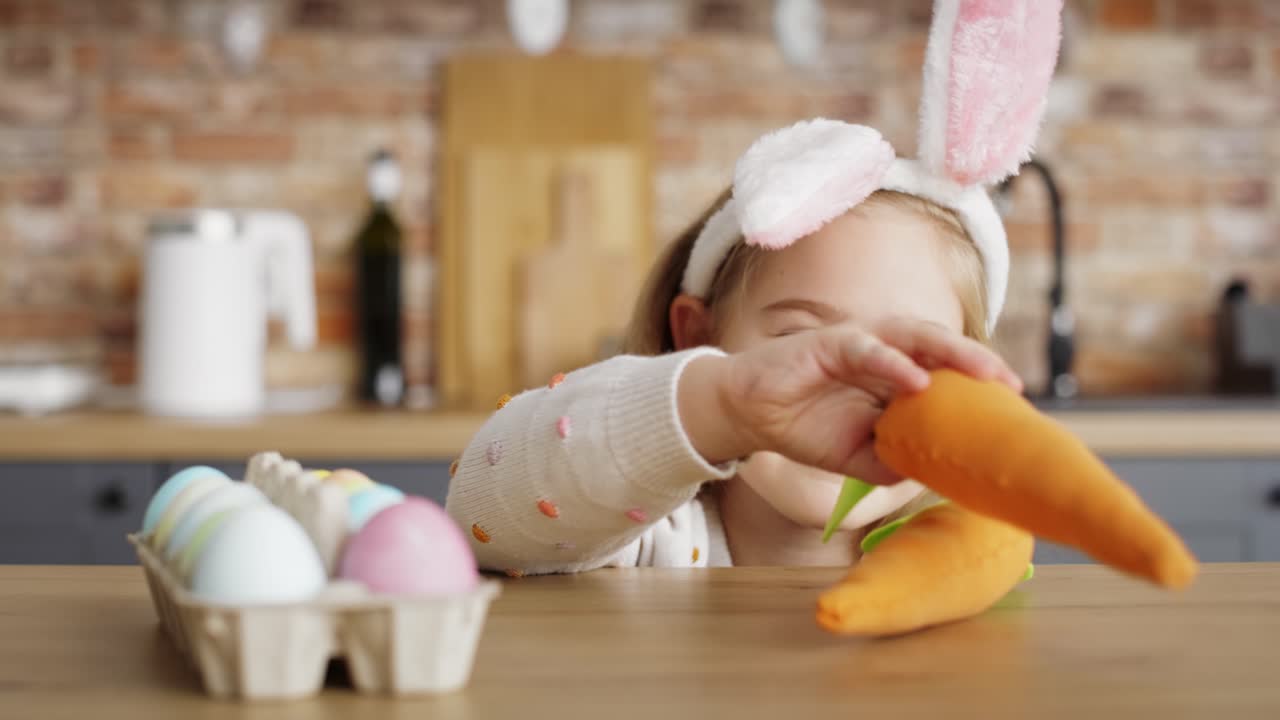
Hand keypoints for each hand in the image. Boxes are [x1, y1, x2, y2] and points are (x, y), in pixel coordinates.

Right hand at [678, 318, 1020, 481]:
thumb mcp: (857, 455)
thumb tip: (936, 477)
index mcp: (894, 373)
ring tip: (983, 372)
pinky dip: (894, 363)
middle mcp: (883, 350)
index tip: (1014, 410)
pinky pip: (867, 349)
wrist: (749, 414)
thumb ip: (894, 461)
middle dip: (979, 364)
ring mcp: (858, 342)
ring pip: (914, 337)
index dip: (979, 386)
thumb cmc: (804, 426)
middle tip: (1013, 386)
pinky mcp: (829, 343)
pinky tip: (918, 381)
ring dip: (951, 352)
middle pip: (941, 348)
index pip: (945, 372)